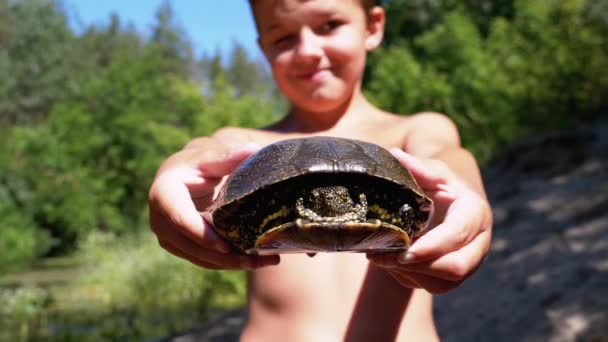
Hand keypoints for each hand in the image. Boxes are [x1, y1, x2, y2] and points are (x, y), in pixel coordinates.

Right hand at [149, 140, 279, 269]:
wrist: (188, 175)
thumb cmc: (200, 163)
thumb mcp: (211, 157)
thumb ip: (229, 156)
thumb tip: (253, 149)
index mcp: (163, 193)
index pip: (180, 218)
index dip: (201, 234)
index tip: (226, 246)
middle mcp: (159, 219)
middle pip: (191, 245)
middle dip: (224, 257)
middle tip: (257, 261)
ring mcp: (167, 236)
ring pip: (198, 257)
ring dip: (230, 264)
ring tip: (263, 263)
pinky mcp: (179, 247)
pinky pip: (202, 259)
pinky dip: (226, 263)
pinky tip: (252, 262)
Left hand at [367, 148, 492, 293]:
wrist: (453, 199)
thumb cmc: (442, 183)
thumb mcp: (434, 171)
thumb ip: (418, 167)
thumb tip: (394, 155)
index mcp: (476, 212)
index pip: (458, 235)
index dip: (432, 247)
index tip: (404, 252)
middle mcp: (478, 242)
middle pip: (458, 267)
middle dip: (420, 266)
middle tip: (384, 257)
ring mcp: (468, 262)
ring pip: (445, 283)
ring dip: (410, 274)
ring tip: (379, 257)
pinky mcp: (454, 276)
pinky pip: (434, 287)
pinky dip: (409, 278)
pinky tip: (388, 262)